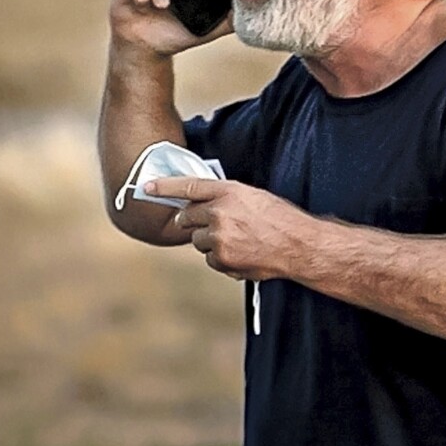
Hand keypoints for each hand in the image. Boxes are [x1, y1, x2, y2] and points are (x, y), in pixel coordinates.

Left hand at [146, 177, 311, 280]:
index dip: (164, 186)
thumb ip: (226, 198)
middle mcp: (220, 213)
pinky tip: (242, 254)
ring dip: (210, 241)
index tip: (146, 187)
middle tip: (208, 224)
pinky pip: (210, 259)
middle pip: (186, 217)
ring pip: (198, 240)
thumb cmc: (281, 219)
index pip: (188, 186)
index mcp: (229, 192)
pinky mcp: (221, 259)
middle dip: (191, 221)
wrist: (299, 245)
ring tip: (238, 241)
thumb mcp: (254, 197)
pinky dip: (221, 259)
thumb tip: (203, 205)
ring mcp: (219, 238)